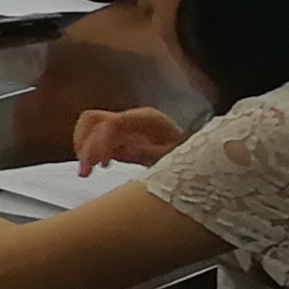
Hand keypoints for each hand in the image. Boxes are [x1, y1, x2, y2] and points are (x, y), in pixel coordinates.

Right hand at [71, 104, 187, 174]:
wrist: (205, 159)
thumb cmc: (193, 160)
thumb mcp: (174, 160)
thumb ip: (146, 154)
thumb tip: (118, 153)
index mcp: (147, 120)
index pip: (110, 124)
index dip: (97, 143)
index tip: (95, 165)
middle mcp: (133, 118)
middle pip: (92, 119)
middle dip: (83, 144)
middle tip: (84, 170)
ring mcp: (126, 125)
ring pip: (90, 127)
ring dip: (83, 147)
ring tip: (87, 170)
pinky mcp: (123, 136)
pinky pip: (97, 138)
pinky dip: (91, 151)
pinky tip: (100, 166)